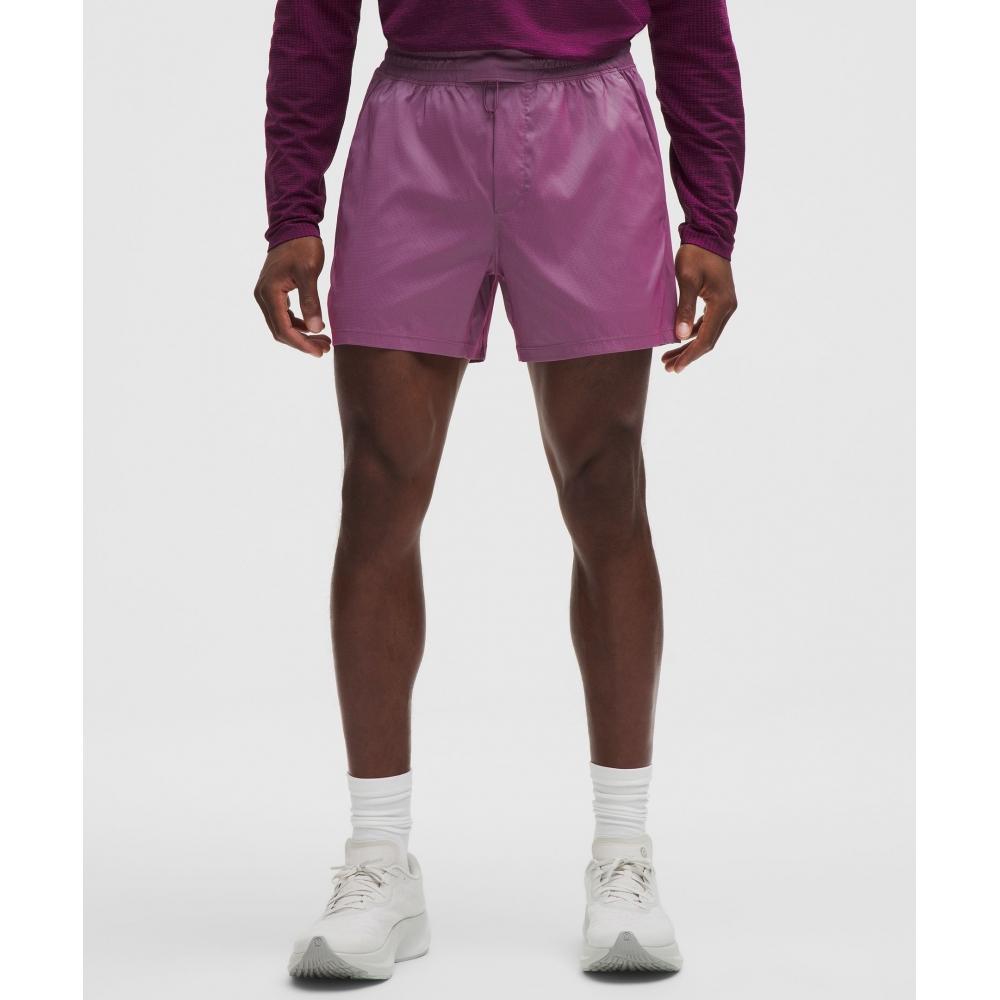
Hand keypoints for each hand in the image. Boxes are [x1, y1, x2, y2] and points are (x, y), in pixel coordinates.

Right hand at [253, 237, 330, 357]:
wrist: (293, 226)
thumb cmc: (302, 246)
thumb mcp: (309, 273)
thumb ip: (311, 301)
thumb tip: (316, 329)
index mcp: (269, 293)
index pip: (283, 328)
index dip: (301, 344)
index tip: (319, 351)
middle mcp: (263, 296)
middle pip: (280, 331)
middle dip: (302, 343)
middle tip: (325, 348)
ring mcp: (266, 294)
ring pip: (282, 325)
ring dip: (301, 335)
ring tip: (323, 340)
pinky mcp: (273, 292)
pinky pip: (283, 315)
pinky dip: (298, 324)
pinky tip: (314, 326)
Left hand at [662, 244, 737, 372]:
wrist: (709, 235)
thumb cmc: (696, 254)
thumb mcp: (687, 280)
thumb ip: (684, 308)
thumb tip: (679, 337)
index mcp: (722, 305)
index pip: (705, 339)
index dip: (689, 356)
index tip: (675, 368)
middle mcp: (727, 308)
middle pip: (707, 340)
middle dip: (687, 355)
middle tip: (668, 367)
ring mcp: (725, 305)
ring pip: (706, 334)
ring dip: (688, 346)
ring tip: (669, 358)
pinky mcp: (719, 301)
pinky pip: (706, 324)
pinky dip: (692, 333)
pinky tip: (679, 338)